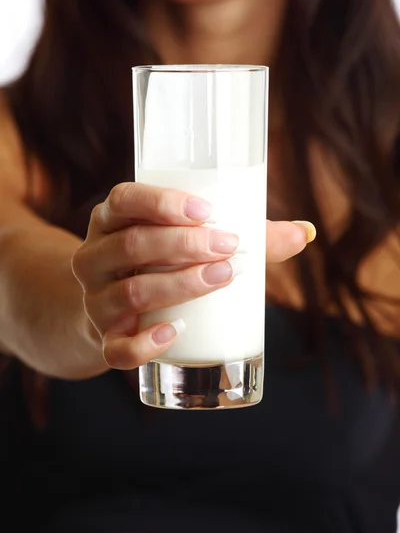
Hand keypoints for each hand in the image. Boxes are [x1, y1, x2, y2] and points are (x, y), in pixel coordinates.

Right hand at [71, 183, 314, 370]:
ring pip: (130, 292)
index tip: (207, 212)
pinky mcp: (103, 338)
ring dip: (178, 286)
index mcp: (112, 219)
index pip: (124, 199)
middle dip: (183, 246)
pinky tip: (175, 333)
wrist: (111, 308)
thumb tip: (306, 232)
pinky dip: (143, 344)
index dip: (161, 203)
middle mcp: (95, 255)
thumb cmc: (160, 262)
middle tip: (229, 248)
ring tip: (221, 277)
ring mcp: (95, 300)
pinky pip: (115, 348)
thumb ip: (244, 233)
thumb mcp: (185, 239)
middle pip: (132, 245)